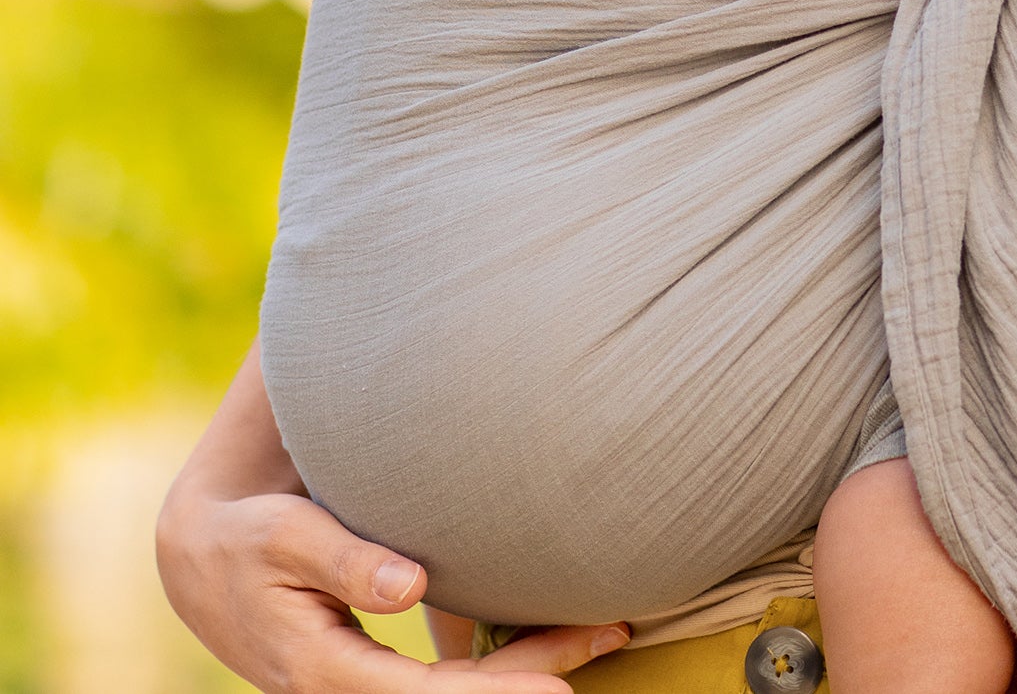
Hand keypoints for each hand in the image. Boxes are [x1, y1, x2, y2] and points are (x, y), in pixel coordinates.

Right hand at [156, 483, 628, 692]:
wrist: (204, 558)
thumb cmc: (249, 539)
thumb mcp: (285, 537)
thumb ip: (345, 561)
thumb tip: (410, 585)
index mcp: (324, 672)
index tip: (558, 685)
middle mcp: (346, 692)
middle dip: (534, 672)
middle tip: (613, 637)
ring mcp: (360, 686)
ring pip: (454, 689)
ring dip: (526, 666)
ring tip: (605, 632)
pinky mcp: (373, 669)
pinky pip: (443, 675)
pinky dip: (496, 660)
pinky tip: (548, 635)